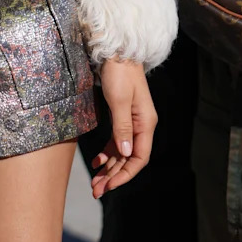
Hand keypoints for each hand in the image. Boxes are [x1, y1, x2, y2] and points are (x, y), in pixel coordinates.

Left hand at [90, 59, 156, 198]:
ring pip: (122, 151)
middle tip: (96, 190)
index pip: (139, 158)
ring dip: (110, 168)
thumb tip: (126, 153)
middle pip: (129, 158)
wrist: (116, 50)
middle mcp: (141, 125)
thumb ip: (122, 126)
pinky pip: (117, 140)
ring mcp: (132, 121)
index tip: (109, 186)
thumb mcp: (119, 100)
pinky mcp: (122, 115)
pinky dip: (108, 152)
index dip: (125, 174)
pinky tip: (98, 161)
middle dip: (114, 176)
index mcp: (146, 123)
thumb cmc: (119, 72)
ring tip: (95, 181)